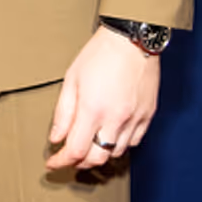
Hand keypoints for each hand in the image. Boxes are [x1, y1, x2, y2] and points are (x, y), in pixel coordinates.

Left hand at [46, 25, 160, 170]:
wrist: (133, 39)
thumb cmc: (100, 54)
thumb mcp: (72, 80)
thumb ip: (63, 113)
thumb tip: (56, 138)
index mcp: (93, 110)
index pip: (75, 151)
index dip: (61, 161)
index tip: (53, 162)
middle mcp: (116, 119)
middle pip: (97, 158)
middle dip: (79, 163)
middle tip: (69, 157)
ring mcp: (135, 118)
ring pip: (116, 153)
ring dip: (100, 154)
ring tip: (89, 145)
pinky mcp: (148, 114)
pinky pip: (134, 142)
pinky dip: (119, 145)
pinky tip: (110, 136)